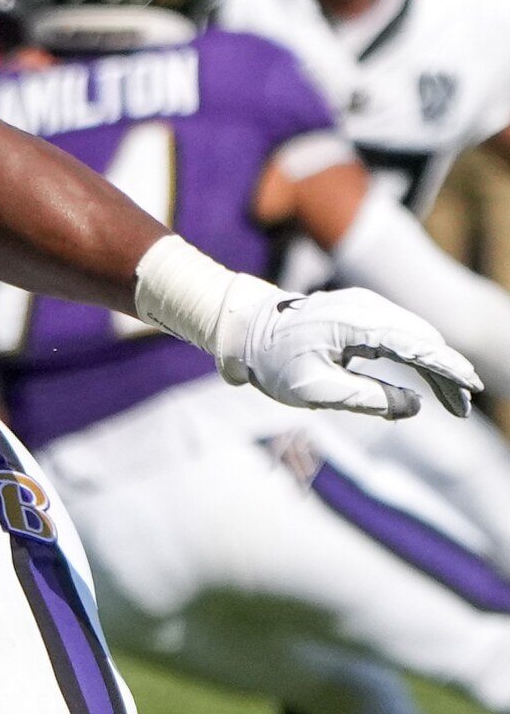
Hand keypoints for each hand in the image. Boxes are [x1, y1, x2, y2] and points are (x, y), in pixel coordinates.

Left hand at [225, 283, 479, 419]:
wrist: (243, 327)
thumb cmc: (273, 362)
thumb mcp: (315, 391)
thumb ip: (367, 398)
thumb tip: (415, 406)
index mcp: (355, 324)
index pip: (416, 345)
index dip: (448, 369)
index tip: (471, 390)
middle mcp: (365, 306)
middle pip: (423, 338)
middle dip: (447, 372)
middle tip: (462, 409)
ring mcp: (363, 304)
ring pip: (415, 333)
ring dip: (435, 364)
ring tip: (452, 399)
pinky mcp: (360, 309)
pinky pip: (400, 330)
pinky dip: (418, 353)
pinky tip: (428, 378)